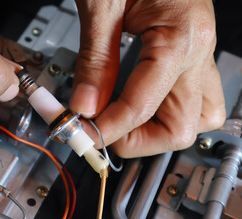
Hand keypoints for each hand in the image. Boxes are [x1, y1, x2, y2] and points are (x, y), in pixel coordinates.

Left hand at [70, 0, 225, 156]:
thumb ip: (95, 63)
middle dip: (140, 140)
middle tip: (104, 134)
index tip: (83, 133)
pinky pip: (192, 97)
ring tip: (123, 123)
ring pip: (198, 117)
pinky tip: (138, 103)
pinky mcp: (191, 53)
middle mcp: (199, 51)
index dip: (109, 128)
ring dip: (159, 129)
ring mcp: (200, 54)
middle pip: (182, 127)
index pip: (143, 107)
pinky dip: (165, 110)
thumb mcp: (102, 9)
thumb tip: (85, 106)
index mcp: (182, 37)